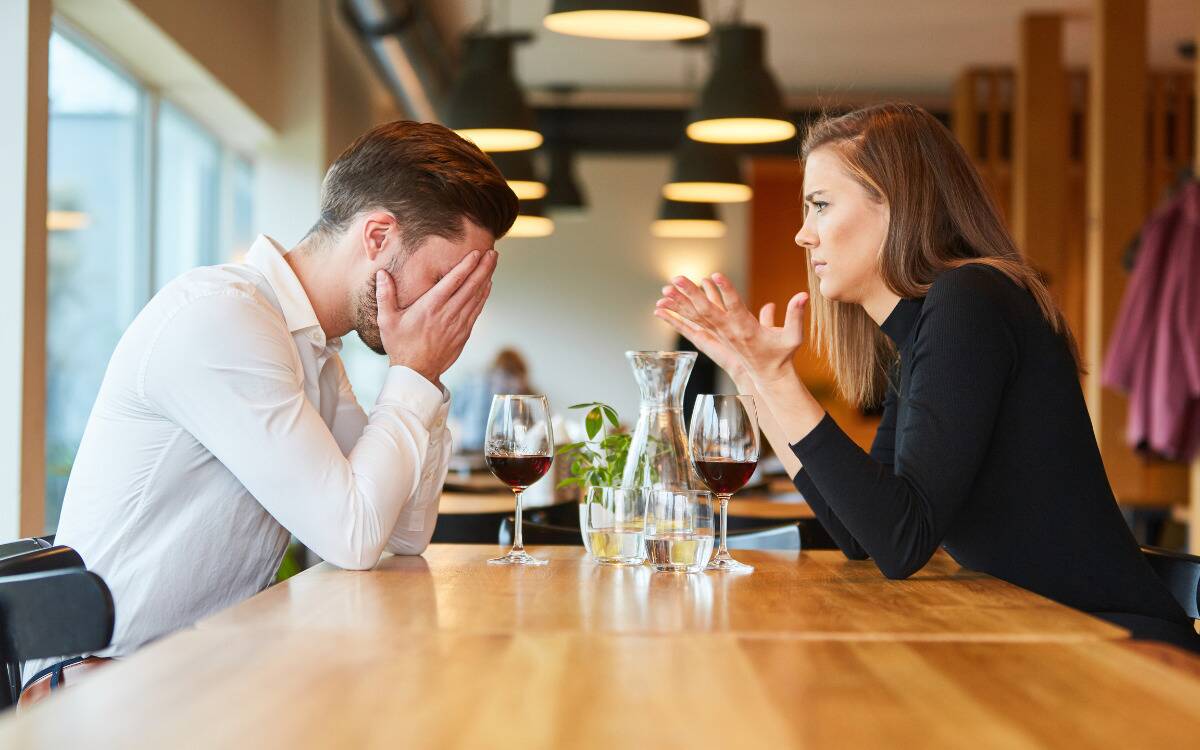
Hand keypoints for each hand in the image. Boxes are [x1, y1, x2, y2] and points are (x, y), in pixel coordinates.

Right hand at [375, 249, 497, 384]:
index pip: (453, 281)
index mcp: (430, 307)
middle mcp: (447, 313)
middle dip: (483, 267)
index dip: (467, 265)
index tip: (477, 253)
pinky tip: (487, 285)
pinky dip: (484, 296)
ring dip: (486, 278)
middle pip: (471, 286)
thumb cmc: (400, 345)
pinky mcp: (464, 333)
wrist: (416, 373)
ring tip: (493, 263)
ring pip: (477, 297)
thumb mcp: (387, 320)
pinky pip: (477, 310)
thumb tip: (382, 273)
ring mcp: (458, 324)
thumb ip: (385, 295)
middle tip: (494, 253)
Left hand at [655, 273, 806, 383]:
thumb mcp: (793, 337)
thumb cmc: (781, 354)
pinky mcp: (713, 338)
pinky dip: (676, 317)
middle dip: (691, 294)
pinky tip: (660, 308)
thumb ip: (796, 316)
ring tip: (664, 289)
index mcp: (747, 329)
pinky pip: (691, 325)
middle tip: (677, 278)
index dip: (725, 291)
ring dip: (679, 303)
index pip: (734, 307)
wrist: (767, 376)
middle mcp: (729, 332)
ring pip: (696, 317)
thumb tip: (805, 295)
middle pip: (707, 311)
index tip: (715, 275)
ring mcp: (719, 335)